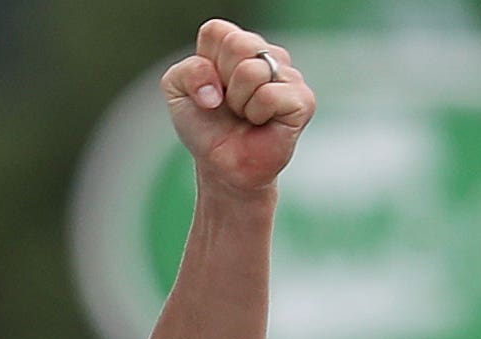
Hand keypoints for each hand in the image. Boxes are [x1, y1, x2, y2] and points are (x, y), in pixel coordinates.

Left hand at [161, 20, 315, 195]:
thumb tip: (216, 86)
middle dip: (222, 81)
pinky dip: (256, 114)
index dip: (204, 63)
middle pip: (237, 44)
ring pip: (252, 70)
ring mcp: (288, 74)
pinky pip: (270, 95)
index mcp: (237, 45)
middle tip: (227, 103)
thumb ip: (185, 71)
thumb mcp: (178, 93)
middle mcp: (266, 54)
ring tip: (244, 114)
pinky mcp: (302, 99)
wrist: (221, 165)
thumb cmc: (205, 127)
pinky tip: (260, 123)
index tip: (208, 87)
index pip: (217, 31)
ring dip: (237, 102)